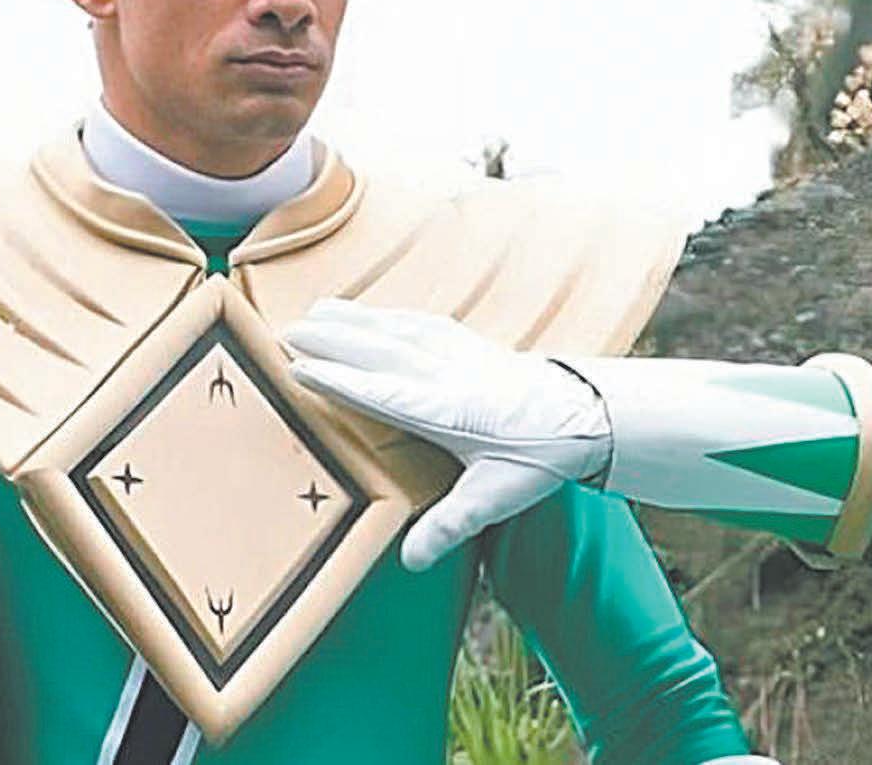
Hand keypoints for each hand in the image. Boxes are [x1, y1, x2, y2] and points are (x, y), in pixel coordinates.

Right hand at [283, 298, 613, 569]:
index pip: (381, 393)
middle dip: (329, 340)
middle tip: (284, 333)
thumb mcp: (496, 499)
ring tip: (313, 313)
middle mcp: (446, 375)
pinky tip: (371, 313)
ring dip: (352, 320)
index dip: (339, 380)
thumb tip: (409, 559)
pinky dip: (387, 315)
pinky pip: (419, 322)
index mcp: (447, 412)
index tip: (299, 368)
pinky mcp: (469, 343)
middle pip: (377, 352)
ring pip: (395, 330)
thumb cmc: (539, 457)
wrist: (587, 414)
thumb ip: (450, 526)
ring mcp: (458, 353)